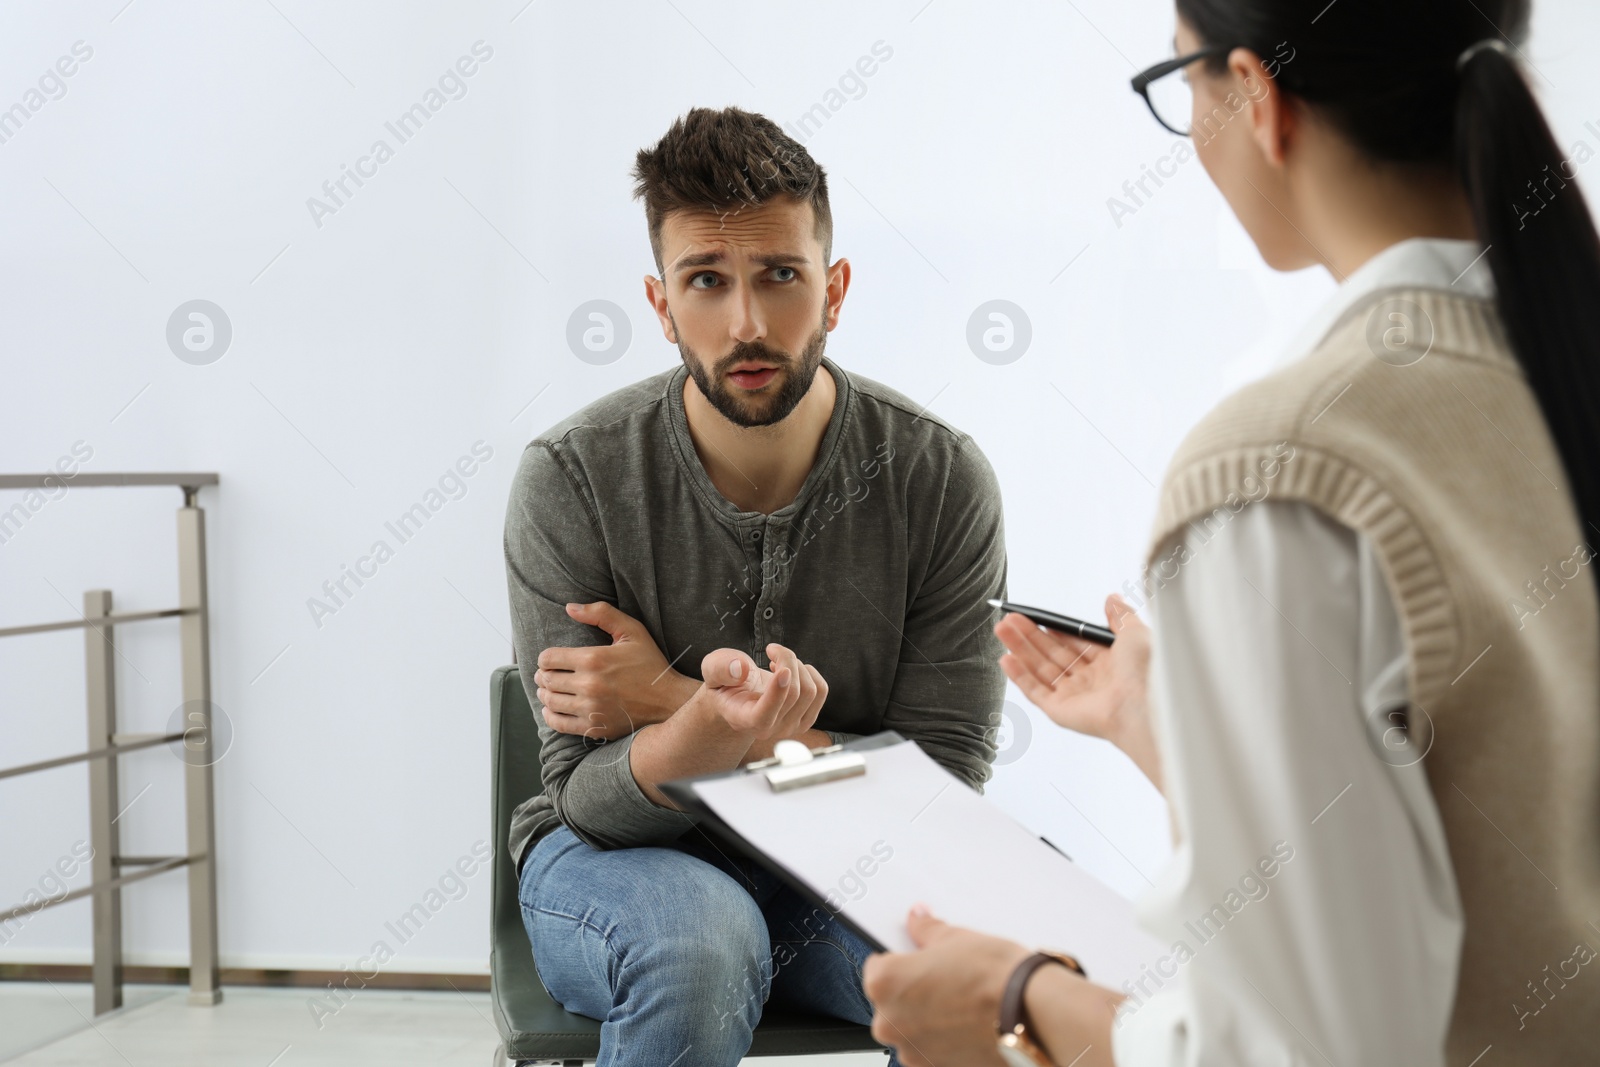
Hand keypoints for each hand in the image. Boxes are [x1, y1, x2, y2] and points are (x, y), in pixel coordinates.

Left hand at [534, 602, 698, 740]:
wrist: (668, 701)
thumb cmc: (650, 663)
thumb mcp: (632, 631)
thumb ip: (601, 613)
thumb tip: (569, 607)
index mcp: (594, 659)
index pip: (549, 659)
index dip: (545, 658)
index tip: (550, 660)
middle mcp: (589, 685)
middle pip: (547, 680)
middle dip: (543, 676)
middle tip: (547, 675)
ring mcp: (591, 709)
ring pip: (550, 701)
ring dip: (544, 694)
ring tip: (548, 690)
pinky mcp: (594, 727)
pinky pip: (559, 723)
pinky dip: (550, 716)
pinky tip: (552, 709)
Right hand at [692, 643, 827, 743]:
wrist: (739, 697)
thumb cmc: (725, 683)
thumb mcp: (712, 669)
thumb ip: (720, 668)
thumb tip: (740, 669)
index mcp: (743, 719)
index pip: (763, 716)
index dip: (776, 693)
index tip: (782, 669)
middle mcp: (769, 729)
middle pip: (793, 693)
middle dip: (787, 660)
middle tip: (772, 649)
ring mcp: (790, 727)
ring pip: (810, 691)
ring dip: (798, 665)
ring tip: (780, 661)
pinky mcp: (806, 718)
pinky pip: (821, 691)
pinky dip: (809, 672)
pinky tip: (791, 671)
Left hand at [862, 905, 1031, 1066]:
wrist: (1031, 1015)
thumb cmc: (994, 978)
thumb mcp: (955, 938)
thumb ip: (926, 931)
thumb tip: (917, 920)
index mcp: (884, 984)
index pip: (876, 966)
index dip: (900, 959)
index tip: (916, 958)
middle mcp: (889, 1023)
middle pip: (890, 1001)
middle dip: (912, 991)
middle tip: (945, 978)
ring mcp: (911, 1052)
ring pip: (911, 1028)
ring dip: (927, 1017)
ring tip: (961, 1002)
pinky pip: (930, 1049)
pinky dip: (943, 1038)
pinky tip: (967, 1023)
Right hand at [996, 593, 1161, 790]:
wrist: (1143, 704)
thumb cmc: (1146, 670)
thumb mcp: (1135, 632)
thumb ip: (1120, 615)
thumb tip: (1111, 597)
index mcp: (1108, 663)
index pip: (1073, 642)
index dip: (1053, 629)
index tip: (1036, 616)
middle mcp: (1090, 680)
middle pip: (1052, 654)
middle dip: (1029, 636)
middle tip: (1009, 619)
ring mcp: (1074, 696)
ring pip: (1040, 669)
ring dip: (1020, 649)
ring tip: (1002, 629)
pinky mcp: (1060, 711)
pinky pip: (1036, 691)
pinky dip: (1019, 676)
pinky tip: (1007, 658)